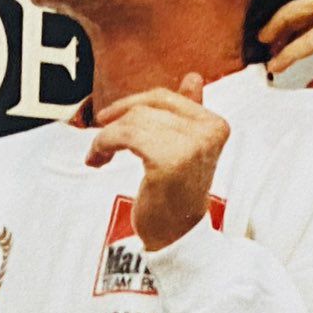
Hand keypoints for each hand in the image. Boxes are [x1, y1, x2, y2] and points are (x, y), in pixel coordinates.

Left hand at [88, 75, 230, 249]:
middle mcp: (209, 132)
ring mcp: (191, 146)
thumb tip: (193, 77)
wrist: (176, 235)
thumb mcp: (185, 147)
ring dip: (106, 137)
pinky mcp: (169, 161)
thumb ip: (188, 113)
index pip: (165, 98)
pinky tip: (97, 160)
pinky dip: (102, 145)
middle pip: (148, 107)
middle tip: (99, 138)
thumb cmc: (176, 192)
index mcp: (215, 125)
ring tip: (99, 155)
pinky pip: (123, 136)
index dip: (132, 104)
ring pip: (133, 121)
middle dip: (117, 120)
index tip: (109, 118)